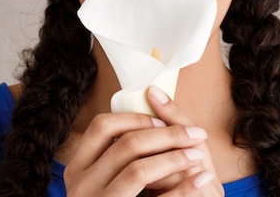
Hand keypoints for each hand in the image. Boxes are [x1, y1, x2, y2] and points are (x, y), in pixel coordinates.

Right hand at [63, 87, 223, 196]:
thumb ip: (131, 142)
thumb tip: (154, 92)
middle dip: (167, 135)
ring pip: (138, 170)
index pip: (103, 126)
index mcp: (78, 167)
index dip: (136, 118)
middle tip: (196, 134)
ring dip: (175, 157)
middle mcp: (81, 186)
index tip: (162, 122)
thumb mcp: (117, 172)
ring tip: (198, 154)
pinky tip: (200, 178)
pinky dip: (183, 187)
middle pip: (126, 144)